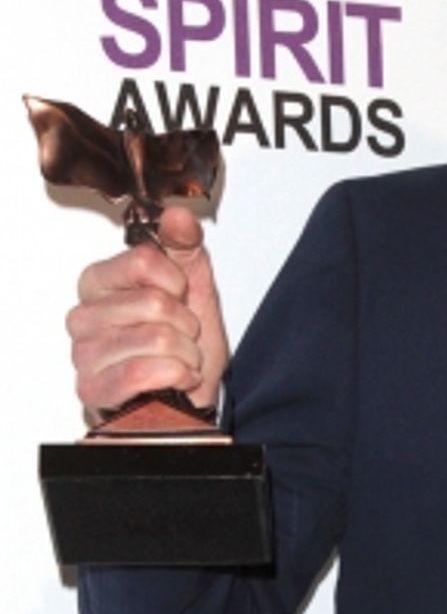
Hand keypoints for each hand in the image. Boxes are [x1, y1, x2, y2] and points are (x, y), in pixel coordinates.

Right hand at [68, 204, 229, 421]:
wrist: (190, 397)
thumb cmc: (185, 345)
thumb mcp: (194, 287)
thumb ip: (185, 245)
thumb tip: (177, 216)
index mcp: (99, 282)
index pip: (142, 260)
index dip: (176, 282)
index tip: (178, 296)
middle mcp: (84, 316)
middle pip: (154, 302)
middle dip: (185, 325)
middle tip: (181, 336)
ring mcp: (85, 354)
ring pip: (155, 339)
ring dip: (185, 354)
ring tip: (178, 360)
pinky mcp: (93, 389)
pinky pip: (142, 372)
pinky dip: (175, 376)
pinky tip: (175, 379)